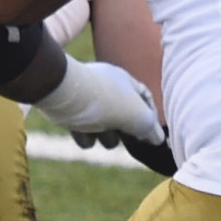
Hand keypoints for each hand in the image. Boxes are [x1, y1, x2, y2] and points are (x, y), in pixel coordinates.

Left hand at [35, 56, 164, 145]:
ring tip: (102, 134)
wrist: (62, 95)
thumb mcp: (138, 117)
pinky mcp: (70, 113)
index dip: (150, 116)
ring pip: (104, 127)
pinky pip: (84, 132)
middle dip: (126, 131)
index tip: (151, 133)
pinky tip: (83, 133)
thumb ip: (151, 129)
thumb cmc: (106, 101)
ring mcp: (87, 101)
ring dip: (106, 137)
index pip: (144, 98)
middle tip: (127, 139)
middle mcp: (106, 88)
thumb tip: (158, 139)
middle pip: (125, 116)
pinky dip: (85, 137)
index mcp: (124, 81)